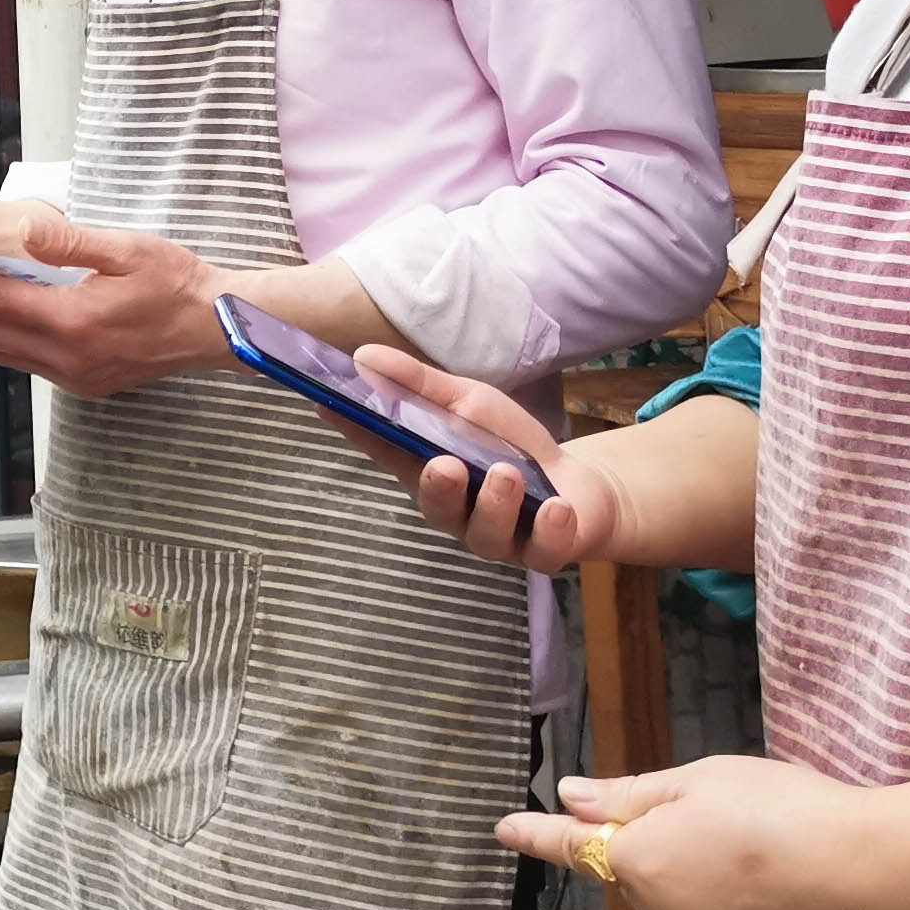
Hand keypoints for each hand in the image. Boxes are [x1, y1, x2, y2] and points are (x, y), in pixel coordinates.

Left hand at [0, 213, 224, 399]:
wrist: (216, 327)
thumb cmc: (177, 283)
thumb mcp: (127, 249)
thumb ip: (71, 242)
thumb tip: (25, 233)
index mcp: (74, 321)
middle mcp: (68, 358)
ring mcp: (76, 377)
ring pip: (5, 352)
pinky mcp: (85, 385)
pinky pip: (29, 363)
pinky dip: (5, 338)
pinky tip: (4, 314)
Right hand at [344, 342, 620, 573]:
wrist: (581, 488)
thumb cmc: (512, 445)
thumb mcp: (470, 403)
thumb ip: (422, 384)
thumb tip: (363, 355)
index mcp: (428, 471)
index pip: (385, 450)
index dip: (356, 431)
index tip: (328, 406)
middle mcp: (454, 511)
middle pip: (434, 507)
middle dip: (438, 488)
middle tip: (446, 465)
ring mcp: (496, 537)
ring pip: (485, 533)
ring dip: (497, 502)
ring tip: (509, 473)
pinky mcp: (540, 554)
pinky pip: (542, 550)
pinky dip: (551, 528)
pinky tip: (559, 507)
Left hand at [498, 757, 884, 909]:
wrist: (867, 877)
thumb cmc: (785, 812)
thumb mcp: (704, 781)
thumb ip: (632, 797)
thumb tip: (571, 799)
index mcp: (639, 858)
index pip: (575, 846)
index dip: (538, 834)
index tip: (504, 829)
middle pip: (643, 881)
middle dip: (669, 860)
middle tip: (732, 838)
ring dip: (697, 902)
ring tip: (763, 877)